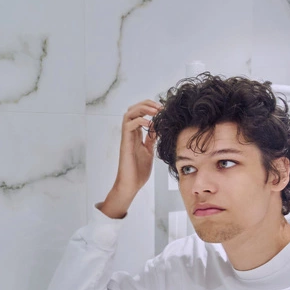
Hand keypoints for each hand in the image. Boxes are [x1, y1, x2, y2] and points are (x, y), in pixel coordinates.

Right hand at [99, 100, 161, 218]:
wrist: (130, 185)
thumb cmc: (138, 171)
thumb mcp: (149, 151)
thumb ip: (151, 139)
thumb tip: (158, 128)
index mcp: (136, 135)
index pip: (140, 113)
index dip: (151, 108)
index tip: (164, 110)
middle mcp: (130, 134)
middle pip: (133, 109)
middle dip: (147, 104)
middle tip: (160, 107)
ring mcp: (126, 138)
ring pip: (129, 114)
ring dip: (143, 109)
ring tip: (155, 111)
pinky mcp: (125, 143)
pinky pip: (129, 125)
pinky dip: (140, 121)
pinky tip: (150, 125)